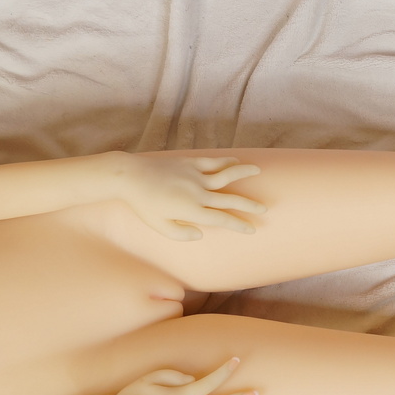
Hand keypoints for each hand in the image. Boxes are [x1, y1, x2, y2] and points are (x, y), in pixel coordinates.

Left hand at [113, 152, 266, 240]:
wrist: (129, 177)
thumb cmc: (143, 205)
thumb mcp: (160, 227)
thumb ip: (181, 234)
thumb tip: (200, 233)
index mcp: (192, 211)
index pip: (222, 219)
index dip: (239, 224)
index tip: (252, 228)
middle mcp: (198, 193)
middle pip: (230, 199)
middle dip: (249, 205)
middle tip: (264, 209)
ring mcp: (195, 176)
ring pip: (225, 174)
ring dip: (244, 172)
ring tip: (258, 170)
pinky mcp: (189, 163)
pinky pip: (212, 163)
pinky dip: (226, 162)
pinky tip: (236, 161)